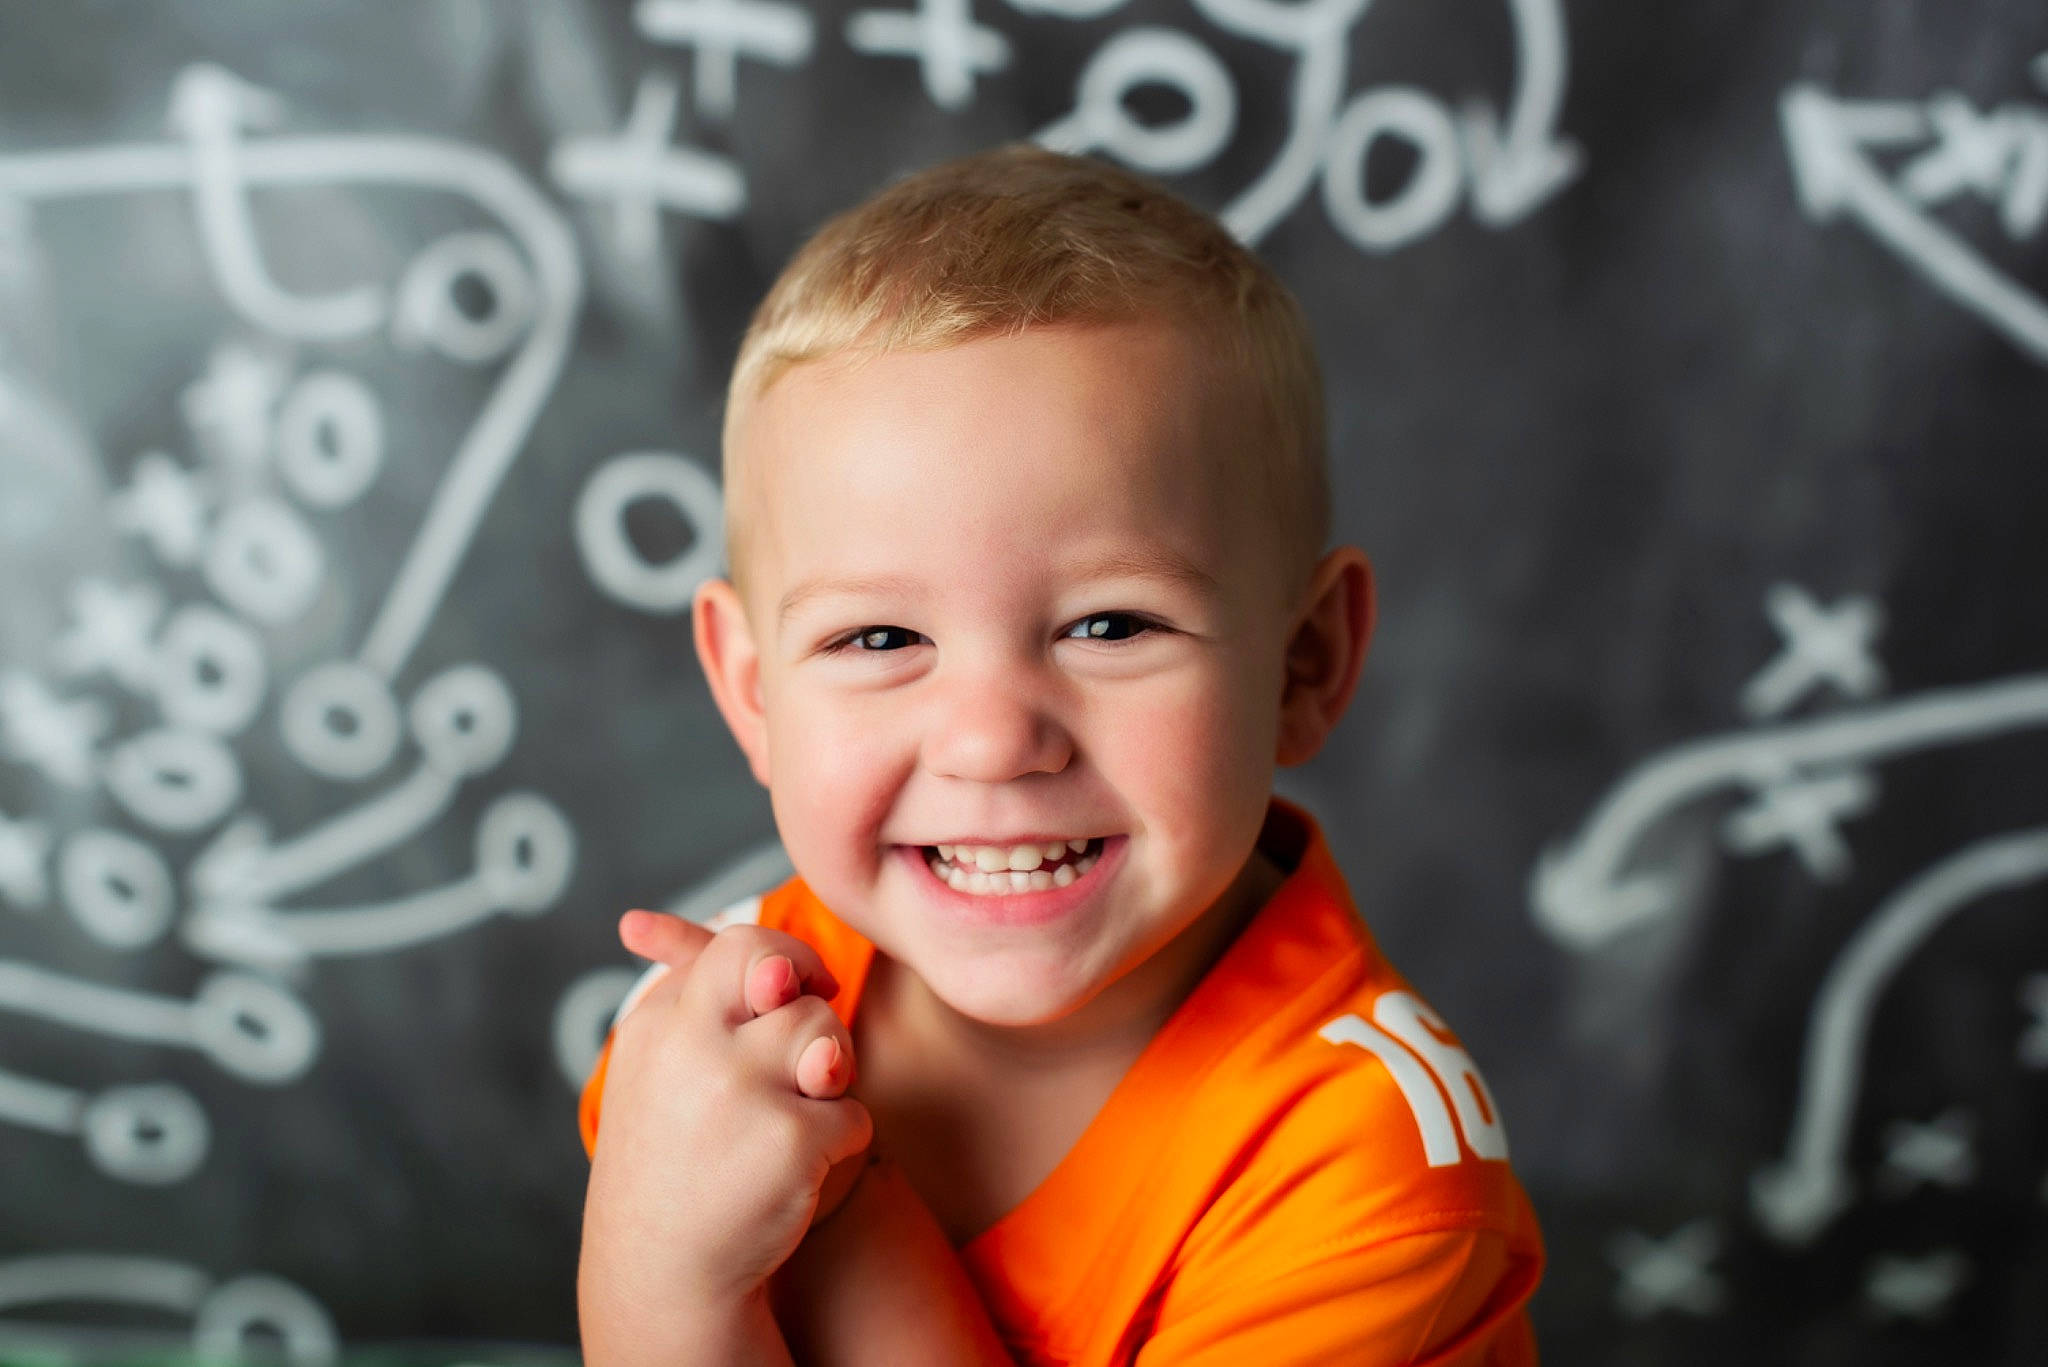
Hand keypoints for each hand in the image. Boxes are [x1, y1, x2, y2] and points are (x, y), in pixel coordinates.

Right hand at [616, 911, 873, 1221]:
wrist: (662, 1273)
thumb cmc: (672, 1161)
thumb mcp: (656, 1068)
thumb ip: (700, 1000)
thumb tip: (728, 950)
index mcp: (659, 1023)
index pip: (741, 945)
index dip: (787, 960)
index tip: (797, 989)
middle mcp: (692, 1046)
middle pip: (793, 984)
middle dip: (812, 1016)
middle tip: (798, 1064)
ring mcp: (740, 1090)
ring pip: (831, 1042)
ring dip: (830, 1081)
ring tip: (790, 1121)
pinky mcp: (789, 1139)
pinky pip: (853, 1114)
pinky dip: (839, 1142)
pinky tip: (797, 1171)